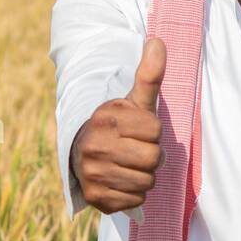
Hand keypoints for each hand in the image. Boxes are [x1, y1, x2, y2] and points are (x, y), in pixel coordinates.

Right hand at [70, 37, 166, 213]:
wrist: (83, 154)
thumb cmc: (118, 126)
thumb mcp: (134, 100)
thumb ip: (149, 74)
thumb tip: (158, 40)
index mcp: (105, 119)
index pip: (156, 131)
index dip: (153, 132)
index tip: (138, 130)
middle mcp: (94, 146)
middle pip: (153, 159)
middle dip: (151, 155)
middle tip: (136, 149)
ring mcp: (92, 174)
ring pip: (147, 182)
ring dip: (145, 175)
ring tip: (129, 164)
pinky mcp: (95, 198)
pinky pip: (136, 200)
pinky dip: (134, 193)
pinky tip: (122, 180)